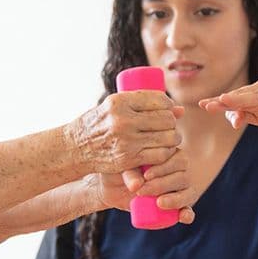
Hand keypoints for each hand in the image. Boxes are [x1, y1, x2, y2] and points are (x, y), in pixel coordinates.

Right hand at [65, 91, 183, 174]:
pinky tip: (162, 150)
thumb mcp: (114, 107)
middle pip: (166, 119)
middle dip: (172, 123)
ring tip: (168, 138)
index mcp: (119, 101)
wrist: (76, 147)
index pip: (158, 100)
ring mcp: (126, 140)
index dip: (169, 105)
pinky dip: (166, 153)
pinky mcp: (128, 158)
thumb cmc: (98, 123)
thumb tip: (180, 110)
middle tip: (168, 126)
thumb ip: (143, 105)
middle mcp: (123, 119)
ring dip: (172, 139)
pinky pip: (160, 155)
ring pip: (167, 138)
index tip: (169, 110)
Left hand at [95, 147, 194, 222]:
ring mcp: (180, 189)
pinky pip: (188, 210)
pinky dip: (187, 214)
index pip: (177, 158)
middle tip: (143, 190)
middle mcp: (179, 170)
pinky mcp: (177, 206)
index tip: (146, 176)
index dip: (163, 168)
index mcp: (169, 154)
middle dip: (163, 184)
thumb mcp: (122, 168)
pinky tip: (183, 216)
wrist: (112, 188)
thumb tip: (137, 185)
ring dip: (175, 199)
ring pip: (188, 193)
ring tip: (159, 203)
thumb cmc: (120, 170)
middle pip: (183, 176)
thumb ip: (130, 173)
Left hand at [198, 78, 257, 129]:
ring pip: (256, 93)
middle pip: (240, 95)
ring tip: (227, 99)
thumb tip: (232, 120)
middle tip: (208, 105)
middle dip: (224, 100)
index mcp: (253, 97)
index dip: (217, 103)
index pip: (232, 100)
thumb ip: (247, 117)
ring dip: (242, 96)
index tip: (201, 106)